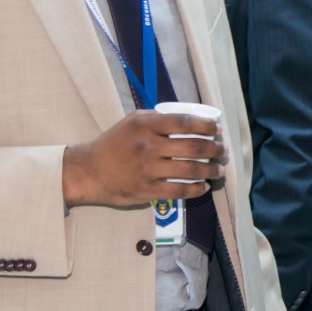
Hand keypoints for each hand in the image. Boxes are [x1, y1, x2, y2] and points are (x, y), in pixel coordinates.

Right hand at [62, 110, 223, 207]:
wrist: (89, 171)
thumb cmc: (113, 144)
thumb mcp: (132, 122)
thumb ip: (158, 119)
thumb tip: (189, 120)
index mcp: (146, 125)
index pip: (185, 122)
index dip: (207, 125)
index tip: (217, 129)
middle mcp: (149, 146)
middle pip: (193, 147)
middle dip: (214, 149)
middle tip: (222, 151)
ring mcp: (148, 170)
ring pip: (190, 170)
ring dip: (210, 170)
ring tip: (218, 170)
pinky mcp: (147, 190)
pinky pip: (179, 191)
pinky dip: (196, 189)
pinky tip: (204, 186)